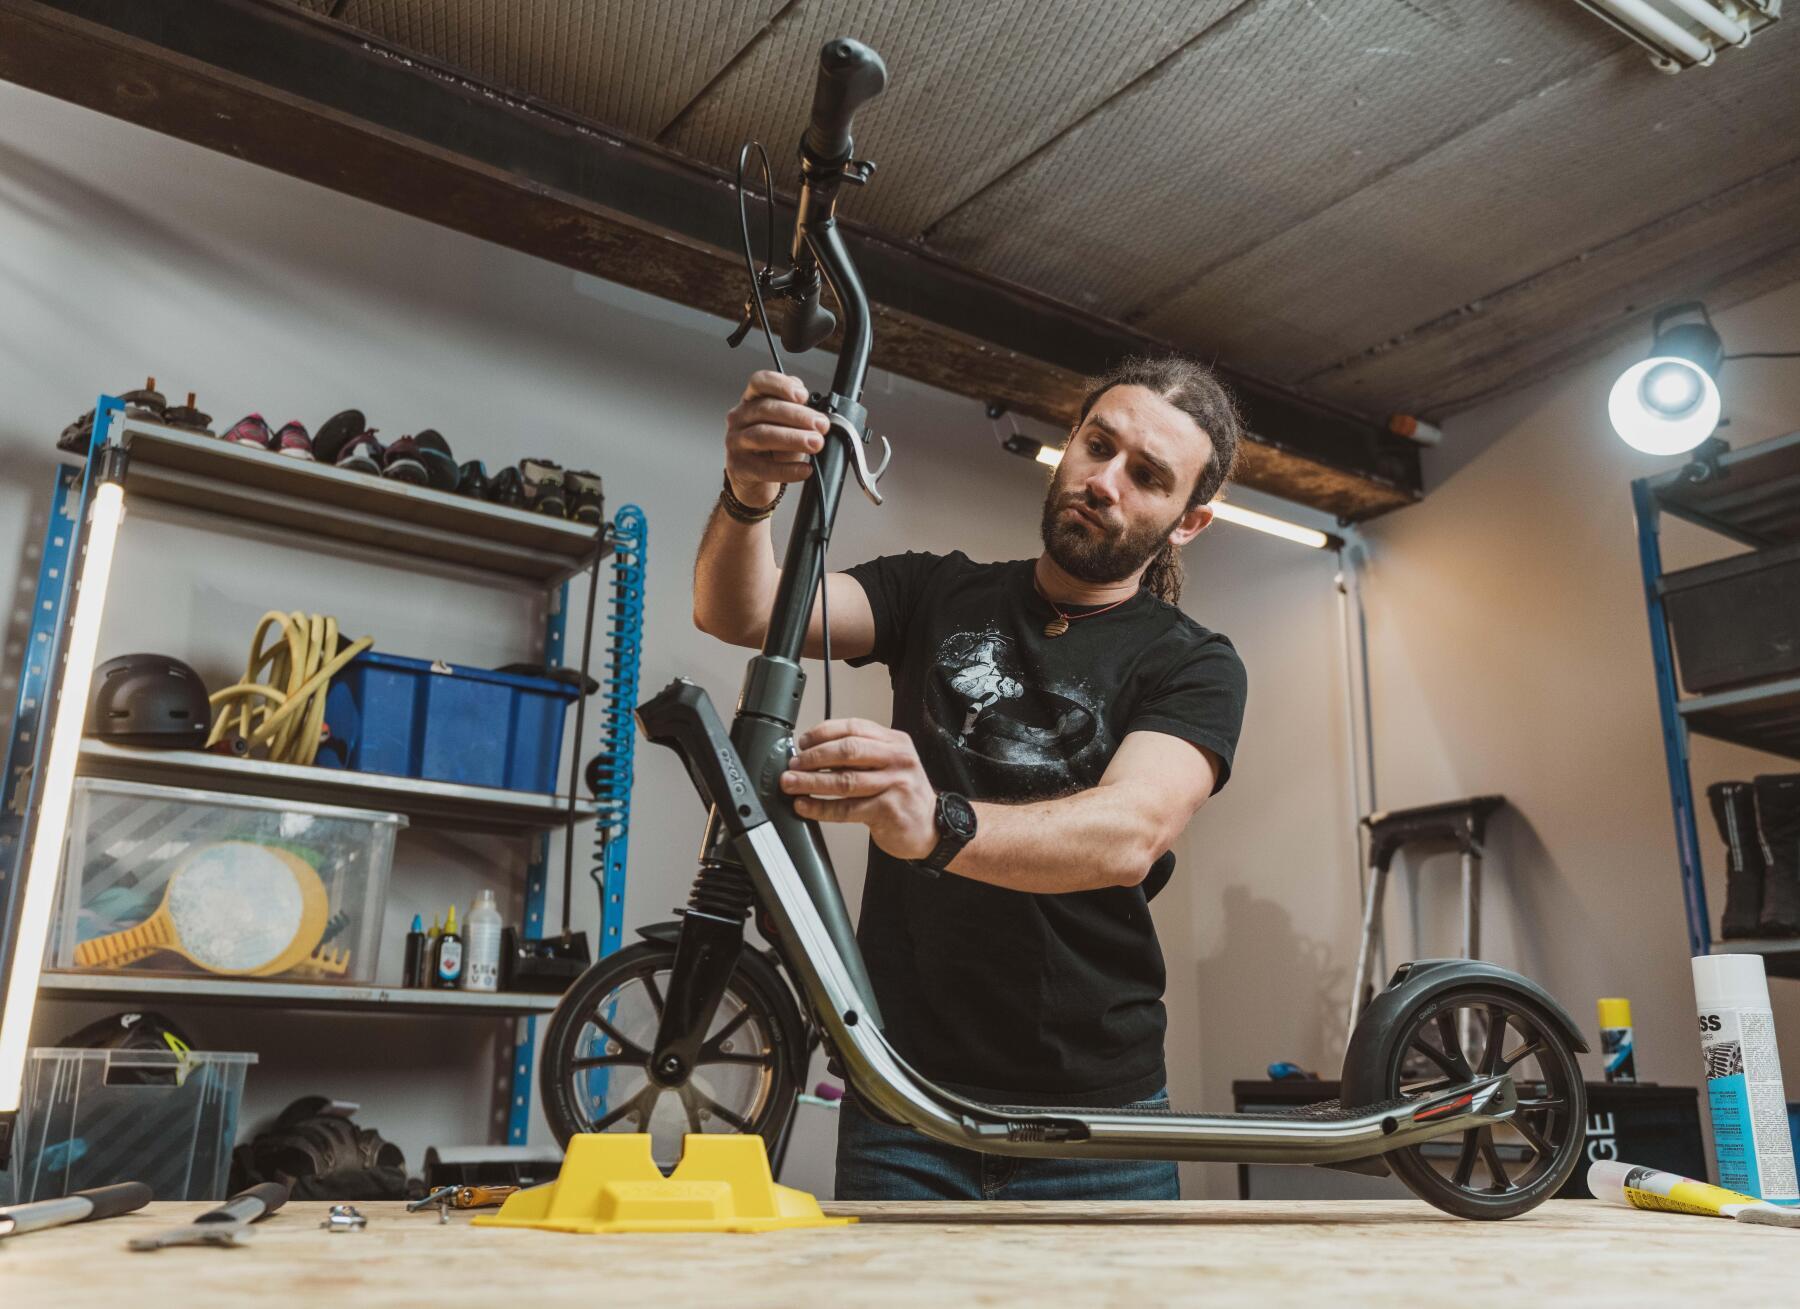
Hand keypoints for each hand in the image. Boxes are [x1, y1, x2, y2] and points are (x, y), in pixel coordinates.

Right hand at [725, 371, 828, 508]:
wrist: (756, 481)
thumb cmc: (773, 448)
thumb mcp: (787, 425)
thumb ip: (799, 412)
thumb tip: (819, 415)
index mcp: (752, 400)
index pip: (760, 382)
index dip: (781, 385)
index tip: (803, 396)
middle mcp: (739, 417)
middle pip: (765, 409)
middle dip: (798, 416)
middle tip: (821, 425)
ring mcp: (735, 442)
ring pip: (763, 435)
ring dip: (793, 438)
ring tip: (815, 443)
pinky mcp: (738, 467)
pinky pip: (763, 468)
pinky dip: (787, 469)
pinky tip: (804, 469)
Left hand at [781, 718, 937, 860]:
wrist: (933, 827)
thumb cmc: (905, 794)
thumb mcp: (892, 764)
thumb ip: (863, 755)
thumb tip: (815, 753)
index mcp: (895, 742)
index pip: (854, 728)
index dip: (823, 733)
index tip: (803, 742)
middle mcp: (897, 759)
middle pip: (848, 751)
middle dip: (814, 757)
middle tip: (793, 764)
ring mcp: (895, 785)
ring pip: (844, 781)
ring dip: (811, 782)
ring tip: (791, 784)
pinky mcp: (888, 811)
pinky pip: (846, 809)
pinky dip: (821, 808)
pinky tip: (805, 806)